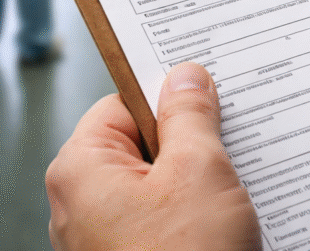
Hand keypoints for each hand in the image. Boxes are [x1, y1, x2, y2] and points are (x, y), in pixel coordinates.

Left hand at [46, 63, 260, 250]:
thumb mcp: (198, 172)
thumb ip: (190, 115)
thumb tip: (185, 76)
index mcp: (78, 170)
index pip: (121, 105)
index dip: (165, 97)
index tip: (204, 95)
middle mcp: (78, 205)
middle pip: (138, 146)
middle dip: (186, 144)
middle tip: (227, 144)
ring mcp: (101, 241)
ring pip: (153, 188)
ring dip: (194, 184)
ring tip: (231, 190)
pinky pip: (158, 223)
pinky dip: (190, 218)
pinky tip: (224, 224)